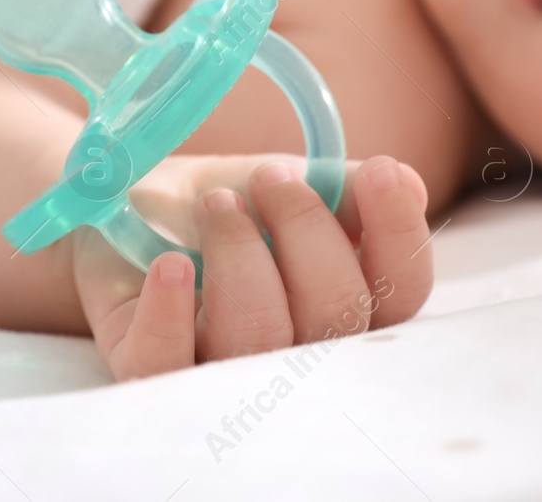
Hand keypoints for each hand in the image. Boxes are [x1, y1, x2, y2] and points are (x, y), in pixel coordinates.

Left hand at [70, 154, 432, 380]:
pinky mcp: (152, 368)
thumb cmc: (228, 205)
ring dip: (239, 254)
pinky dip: (171, 311)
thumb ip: (348, 188)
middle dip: (306, 230)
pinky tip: (168, 267)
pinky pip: (166, 364)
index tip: (380, 173)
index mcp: (347, 304)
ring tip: (216, 206)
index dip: (399, 235)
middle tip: (267, 181)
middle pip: (337, 314)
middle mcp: (298, 351)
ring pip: (259, 338)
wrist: (131, 203)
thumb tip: (410, 186)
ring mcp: (223, 368)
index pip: (403, 292)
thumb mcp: (292, 182)